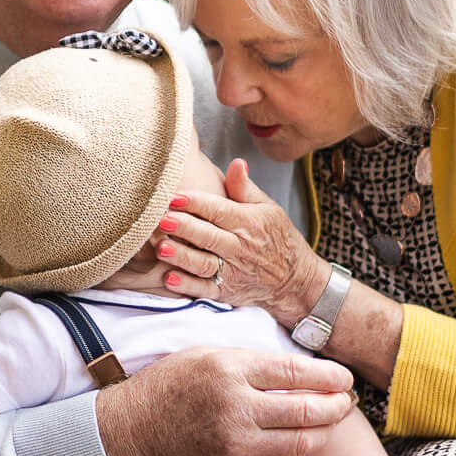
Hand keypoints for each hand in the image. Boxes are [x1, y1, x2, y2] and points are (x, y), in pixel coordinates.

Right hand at [96, 346, 354, 455]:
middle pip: (308, 410)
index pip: (297, 372)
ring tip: (323, 424)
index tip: (345, 379)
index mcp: (229, 370)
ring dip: (319, 434)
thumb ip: (250, 362)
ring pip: (300, 443)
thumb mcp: (203, 357)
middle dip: (336, 407)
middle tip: (345, 403)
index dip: (330, 376)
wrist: (124, 439)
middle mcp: (236, 408)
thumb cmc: (164, 391)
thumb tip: (299, 369)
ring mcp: (235, 446)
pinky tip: (293, 447)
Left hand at [153, 159, 322, 322]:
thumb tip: (236, 162)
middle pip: (208, 236)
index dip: (195, 202)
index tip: (173, 196)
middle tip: (161, 219)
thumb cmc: (278, 239)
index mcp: (248, 223)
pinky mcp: (226, 292)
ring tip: (161, 248)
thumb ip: (245, 188)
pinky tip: (169, 278)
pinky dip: (187, 286)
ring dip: (182, 257)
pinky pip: (205, 290)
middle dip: (184, 227)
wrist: (294, 280)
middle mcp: (240, 248)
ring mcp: (232, 272)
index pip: (218, 210)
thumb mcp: (268, 209)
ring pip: (204, 264)